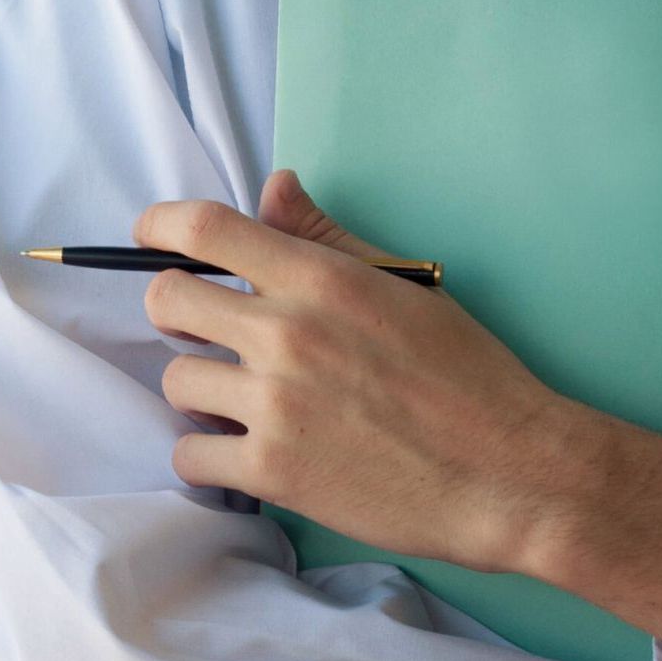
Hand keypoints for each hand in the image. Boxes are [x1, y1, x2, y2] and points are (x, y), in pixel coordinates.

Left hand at [136, 170, 590, 574]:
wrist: (512, 473)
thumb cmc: (470, 377)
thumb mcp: (403, 288)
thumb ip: (325, 238)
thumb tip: (273, 187)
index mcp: (320, 281)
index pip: (204, 230)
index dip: (159, 228)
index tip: (149, 238)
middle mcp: (287, 334)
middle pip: (166, 302)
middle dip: (176, 314)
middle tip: (207, 335)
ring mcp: (275, 405)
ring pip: (177, 383)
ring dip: (200, 393)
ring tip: (244, 404)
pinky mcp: (272, 472)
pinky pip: (189, 456)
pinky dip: (206, 457)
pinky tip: (242, 453)